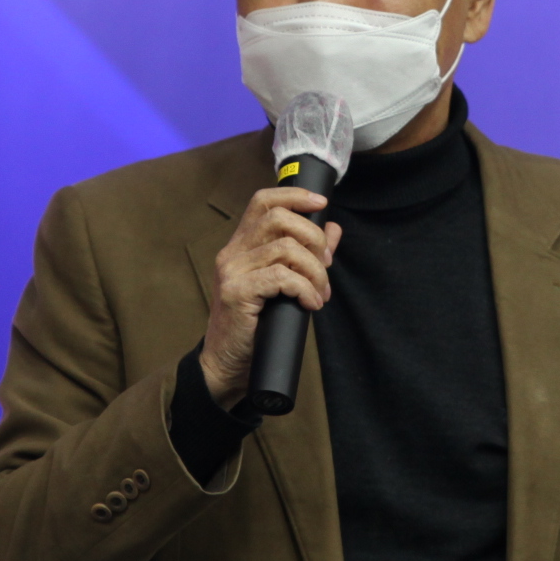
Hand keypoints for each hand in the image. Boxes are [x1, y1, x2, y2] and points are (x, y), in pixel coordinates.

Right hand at [201, 187, 341, 405]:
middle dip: (313, 238)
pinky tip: (310, 304)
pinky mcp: (237, 293)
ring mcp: (232, 272)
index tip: (321, 203)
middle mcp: (232, 253)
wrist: (227, 365)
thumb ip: (306, 254)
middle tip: (326, 266)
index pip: (263, 201)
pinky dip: (305, 289)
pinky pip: (282, 277)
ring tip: (320, 294)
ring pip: (286, 249)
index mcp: (241, 245)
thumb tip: (332, 228)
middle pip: (278, 218)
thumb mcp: (283, 285)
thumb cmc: (257, 326)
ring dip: (315, 271)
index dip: (294, 195)